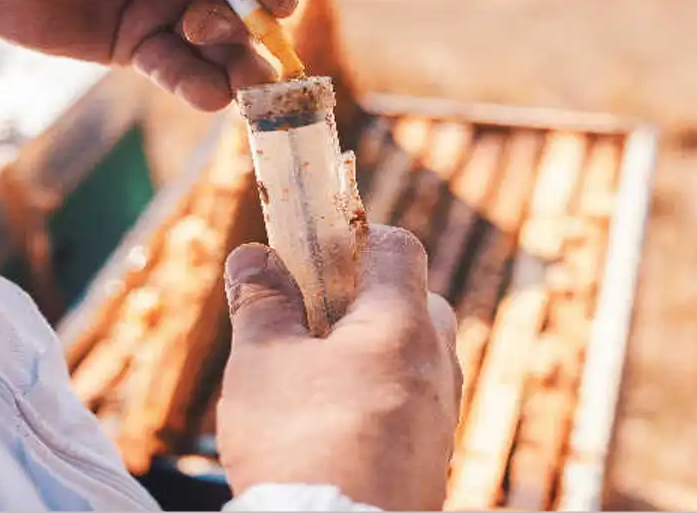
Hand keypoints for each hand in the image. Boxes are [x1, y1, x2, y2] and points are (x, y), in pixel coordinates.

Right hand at [218, 226, 461, 510]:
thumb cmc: (299, 441)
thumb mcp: (262, 361)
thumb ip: (261, 302)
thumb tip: (253, 257)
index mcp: (402, 324)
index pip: (398, 247)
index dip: (353, 238)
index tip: (313, 251)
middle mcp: (438, 363)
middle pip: (413, 302)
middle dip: (364, 301)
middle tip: (311, 320)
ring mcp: (443, 414)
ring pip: (414, 358)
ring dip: (372, 354)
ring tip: (315, 380)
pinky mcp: (436, 458)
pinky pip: (414, 407)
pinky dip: (380, 400)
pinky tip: (335, 425)